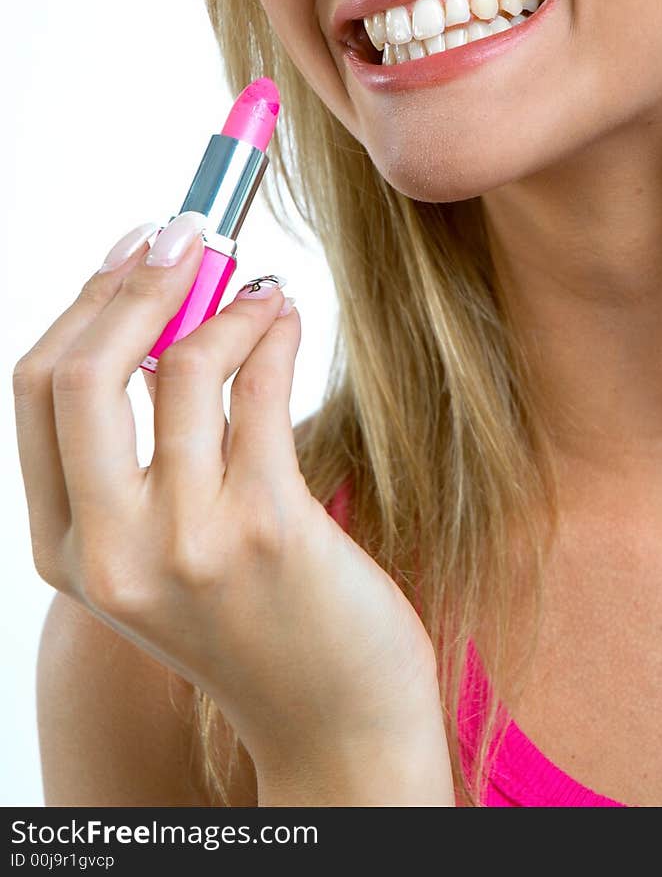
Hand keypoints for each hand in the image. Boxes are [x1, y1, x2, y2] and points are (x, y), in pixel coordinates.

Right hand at [13, 214, 450, 789]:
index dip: (84, 304)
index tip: (130, 252)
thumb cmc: (257, 617)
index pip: (35, 393)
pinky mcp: (268, 530)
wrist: (333, 721)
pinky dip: (274, 330)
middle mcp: (111, 554)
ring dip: (229, 302)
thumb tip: (158, 302)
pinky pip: (259, 388)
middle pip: (80, 374)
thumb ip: (146, 448)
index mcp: (69, 551)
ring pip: (183, 367)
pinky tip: (287, 319)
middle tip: (186, 233)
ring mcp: (186, 546)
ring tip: (261, 289)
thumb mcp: (165, 547)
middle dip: (133, 283)